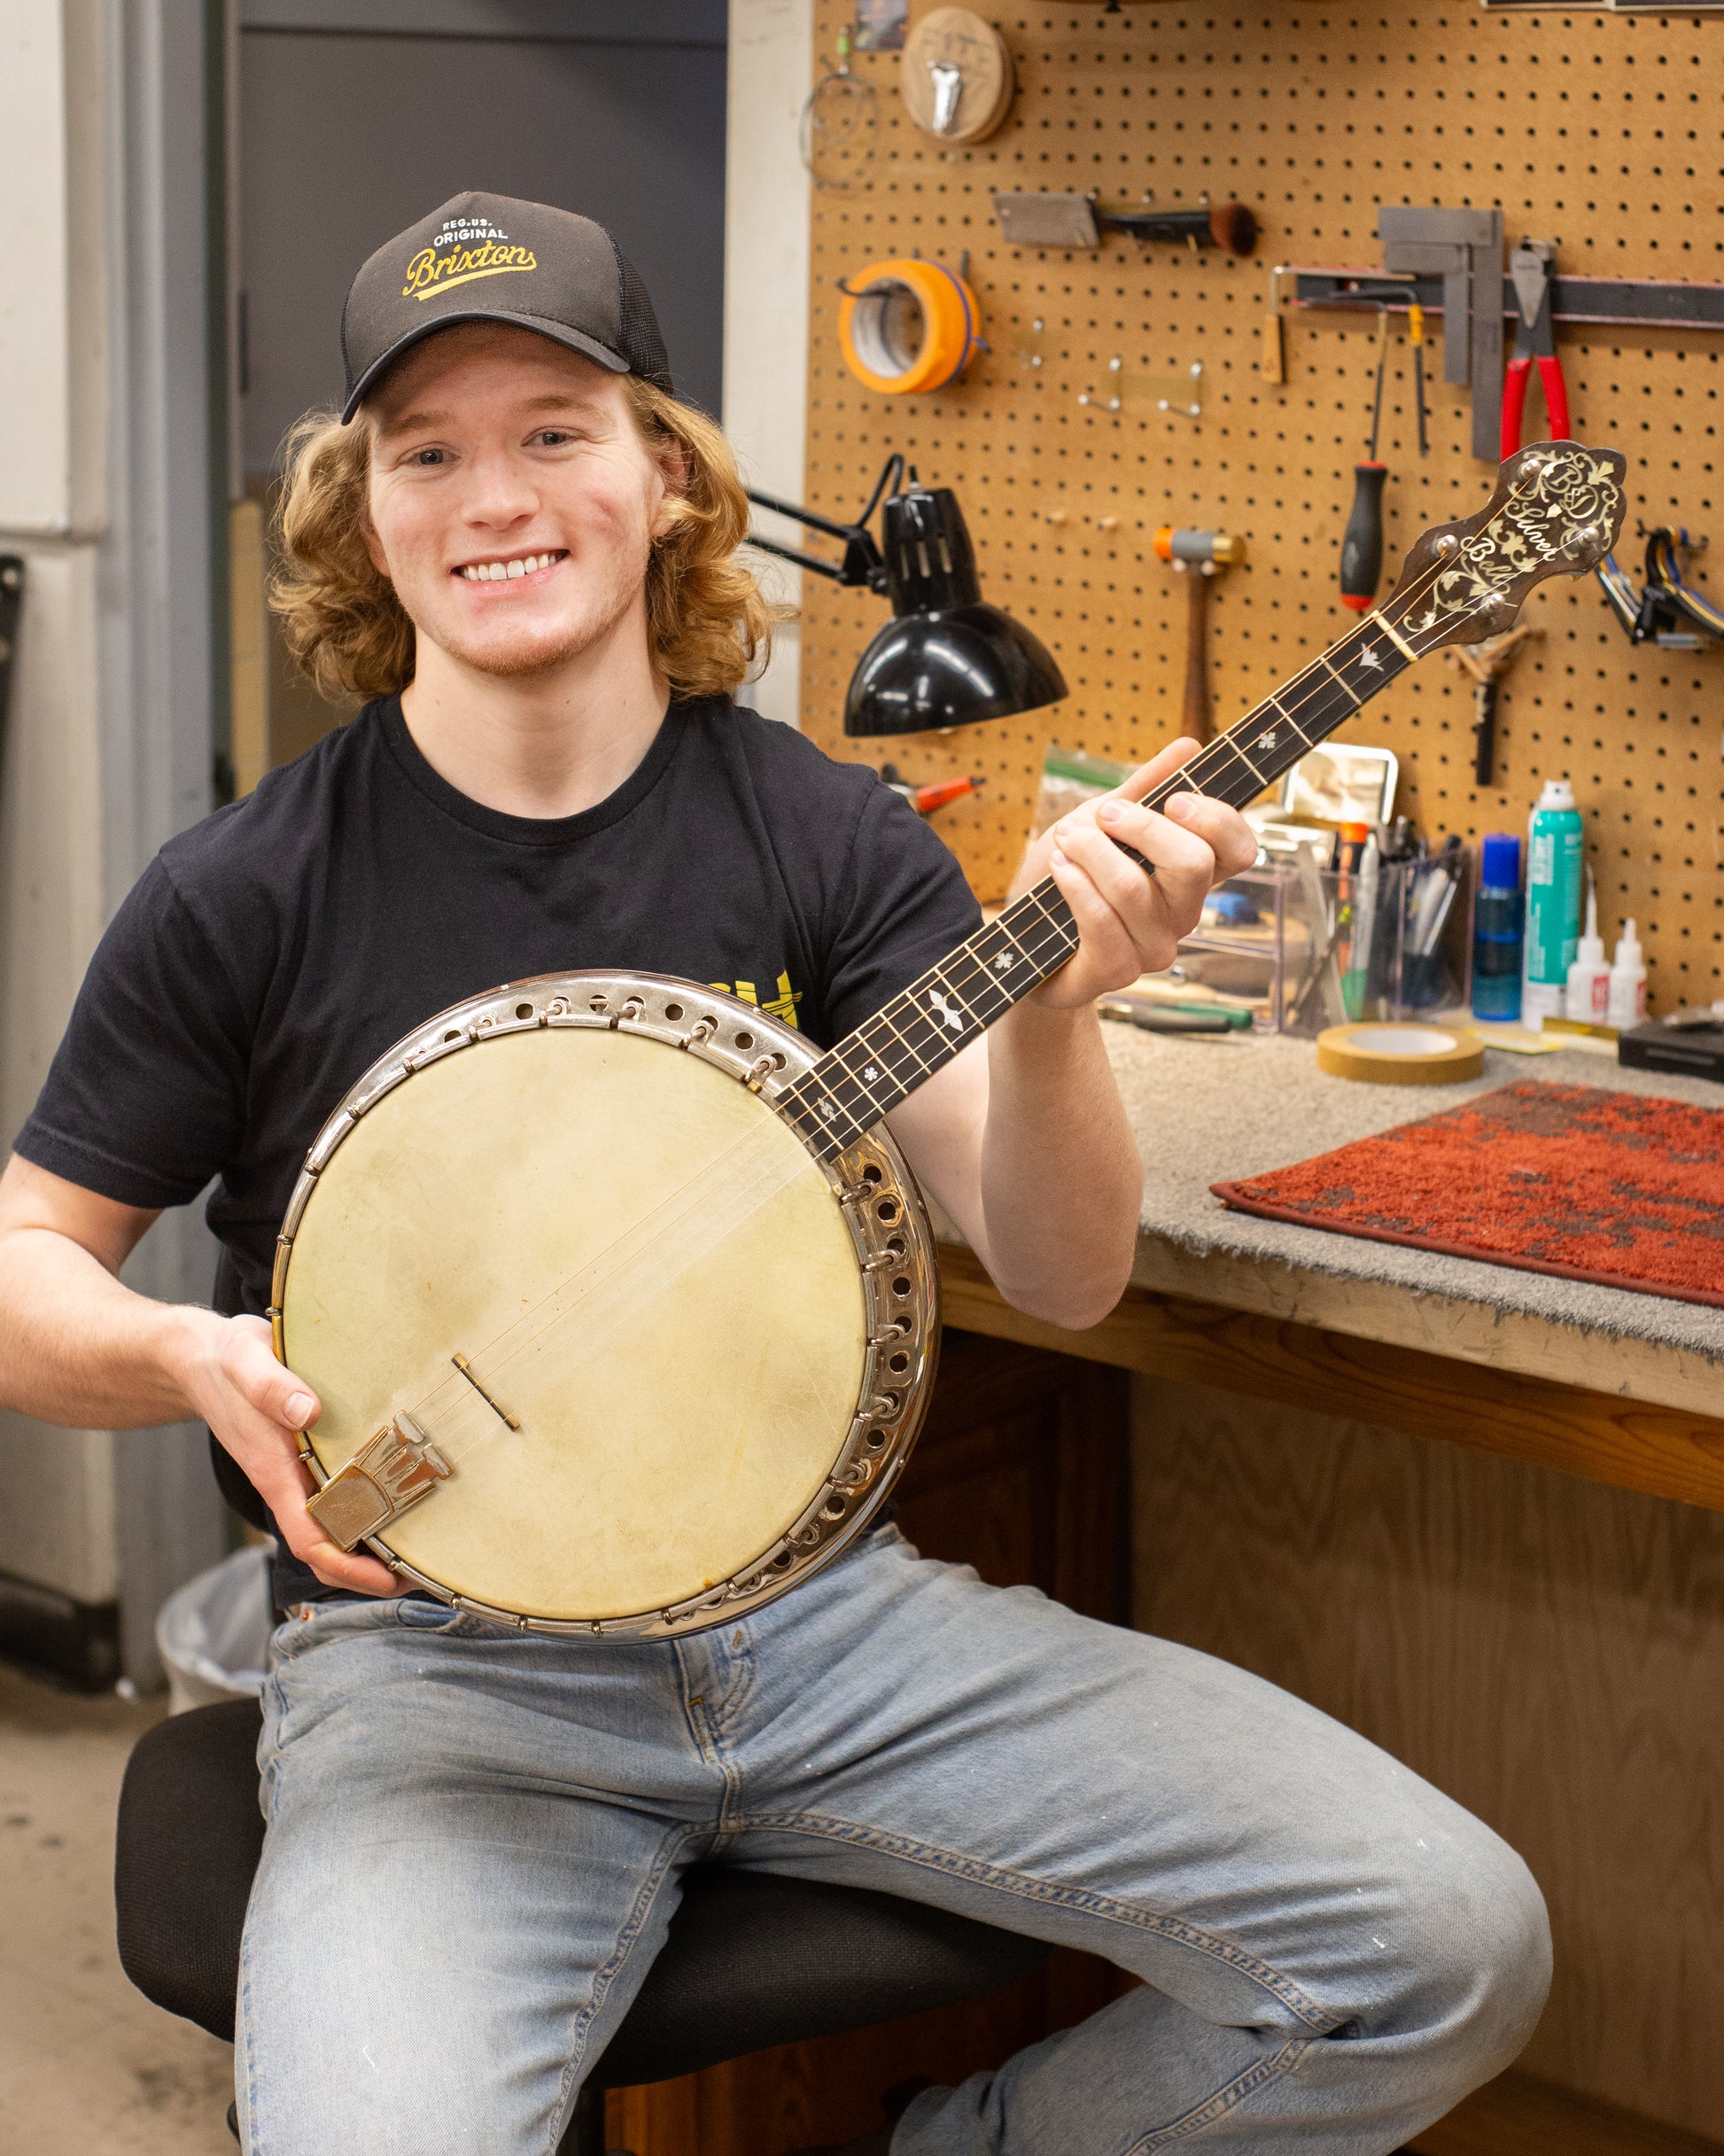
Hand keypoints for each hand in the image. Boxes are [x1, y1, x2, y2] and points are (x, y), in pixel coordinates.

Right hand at [172, 1310, 403, 1596]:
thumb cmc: (224, 1360)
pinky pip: (340, 1494)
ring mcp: (296, 1472)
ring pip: (337, 1524)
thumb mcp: (245, 1360)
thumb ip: (270, 1386)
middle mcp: (287, 1481)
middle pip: (329, 1546)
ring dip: (376, 1542)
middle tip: (428, 1572)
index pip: (310, 1537)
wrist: (202, 1355)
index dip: (348, 1566)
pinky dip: (371, 1505)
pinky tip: (405, 1497)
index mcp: (273, 1471)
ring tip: (428, 1545)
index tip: (389, 1579)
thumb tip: (308, 1412)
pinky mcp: (306, 1455)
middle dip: (372, 1570)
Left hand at [1022, 738, 1258, 1009]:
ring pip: (1135, 888)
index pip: (1240, 851)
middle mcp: (1183, 915)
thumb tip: (1189, 747)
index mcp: (1192, 876)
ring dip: (1092, 851)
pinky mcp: (1116, 971)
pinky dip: (1075, 885)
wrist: (1026, 939)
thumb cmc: (1070, 878)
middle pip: (1193, 863)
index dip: (1216, 820)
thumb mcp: (1102, 821)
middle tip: (1103, 814)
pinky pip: (1101, 922)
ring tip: (1065, 838)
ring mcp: (1153, 948)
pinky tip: (1059, 868)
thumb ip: (1144, 788)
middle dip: (1142, 826)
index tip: (1174, 799)